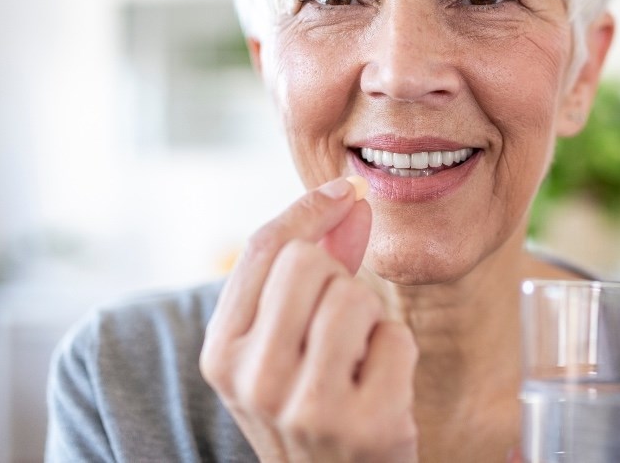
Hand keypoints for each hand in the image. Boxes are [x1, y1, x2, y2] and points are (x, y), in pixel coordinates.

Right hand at [199, 177, 418, 461]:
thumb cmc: (308, 407)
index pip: (264, 248)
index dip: (309, 208)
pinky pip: (396, 338)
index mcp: (222, 353)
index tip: (343, 191)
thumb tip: (347, 196)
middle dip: (337, 278)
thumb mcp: (279, 347)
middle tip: (339, 323)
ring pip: (354, 297)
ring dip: (368, 320)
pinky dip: (397, 353)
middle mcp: (254, 381)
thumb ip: (302, 272)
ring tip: (356, 361)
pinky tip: (380, 388)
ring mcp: (308, 408)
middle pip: (308, 262)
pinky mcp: (365, 427)